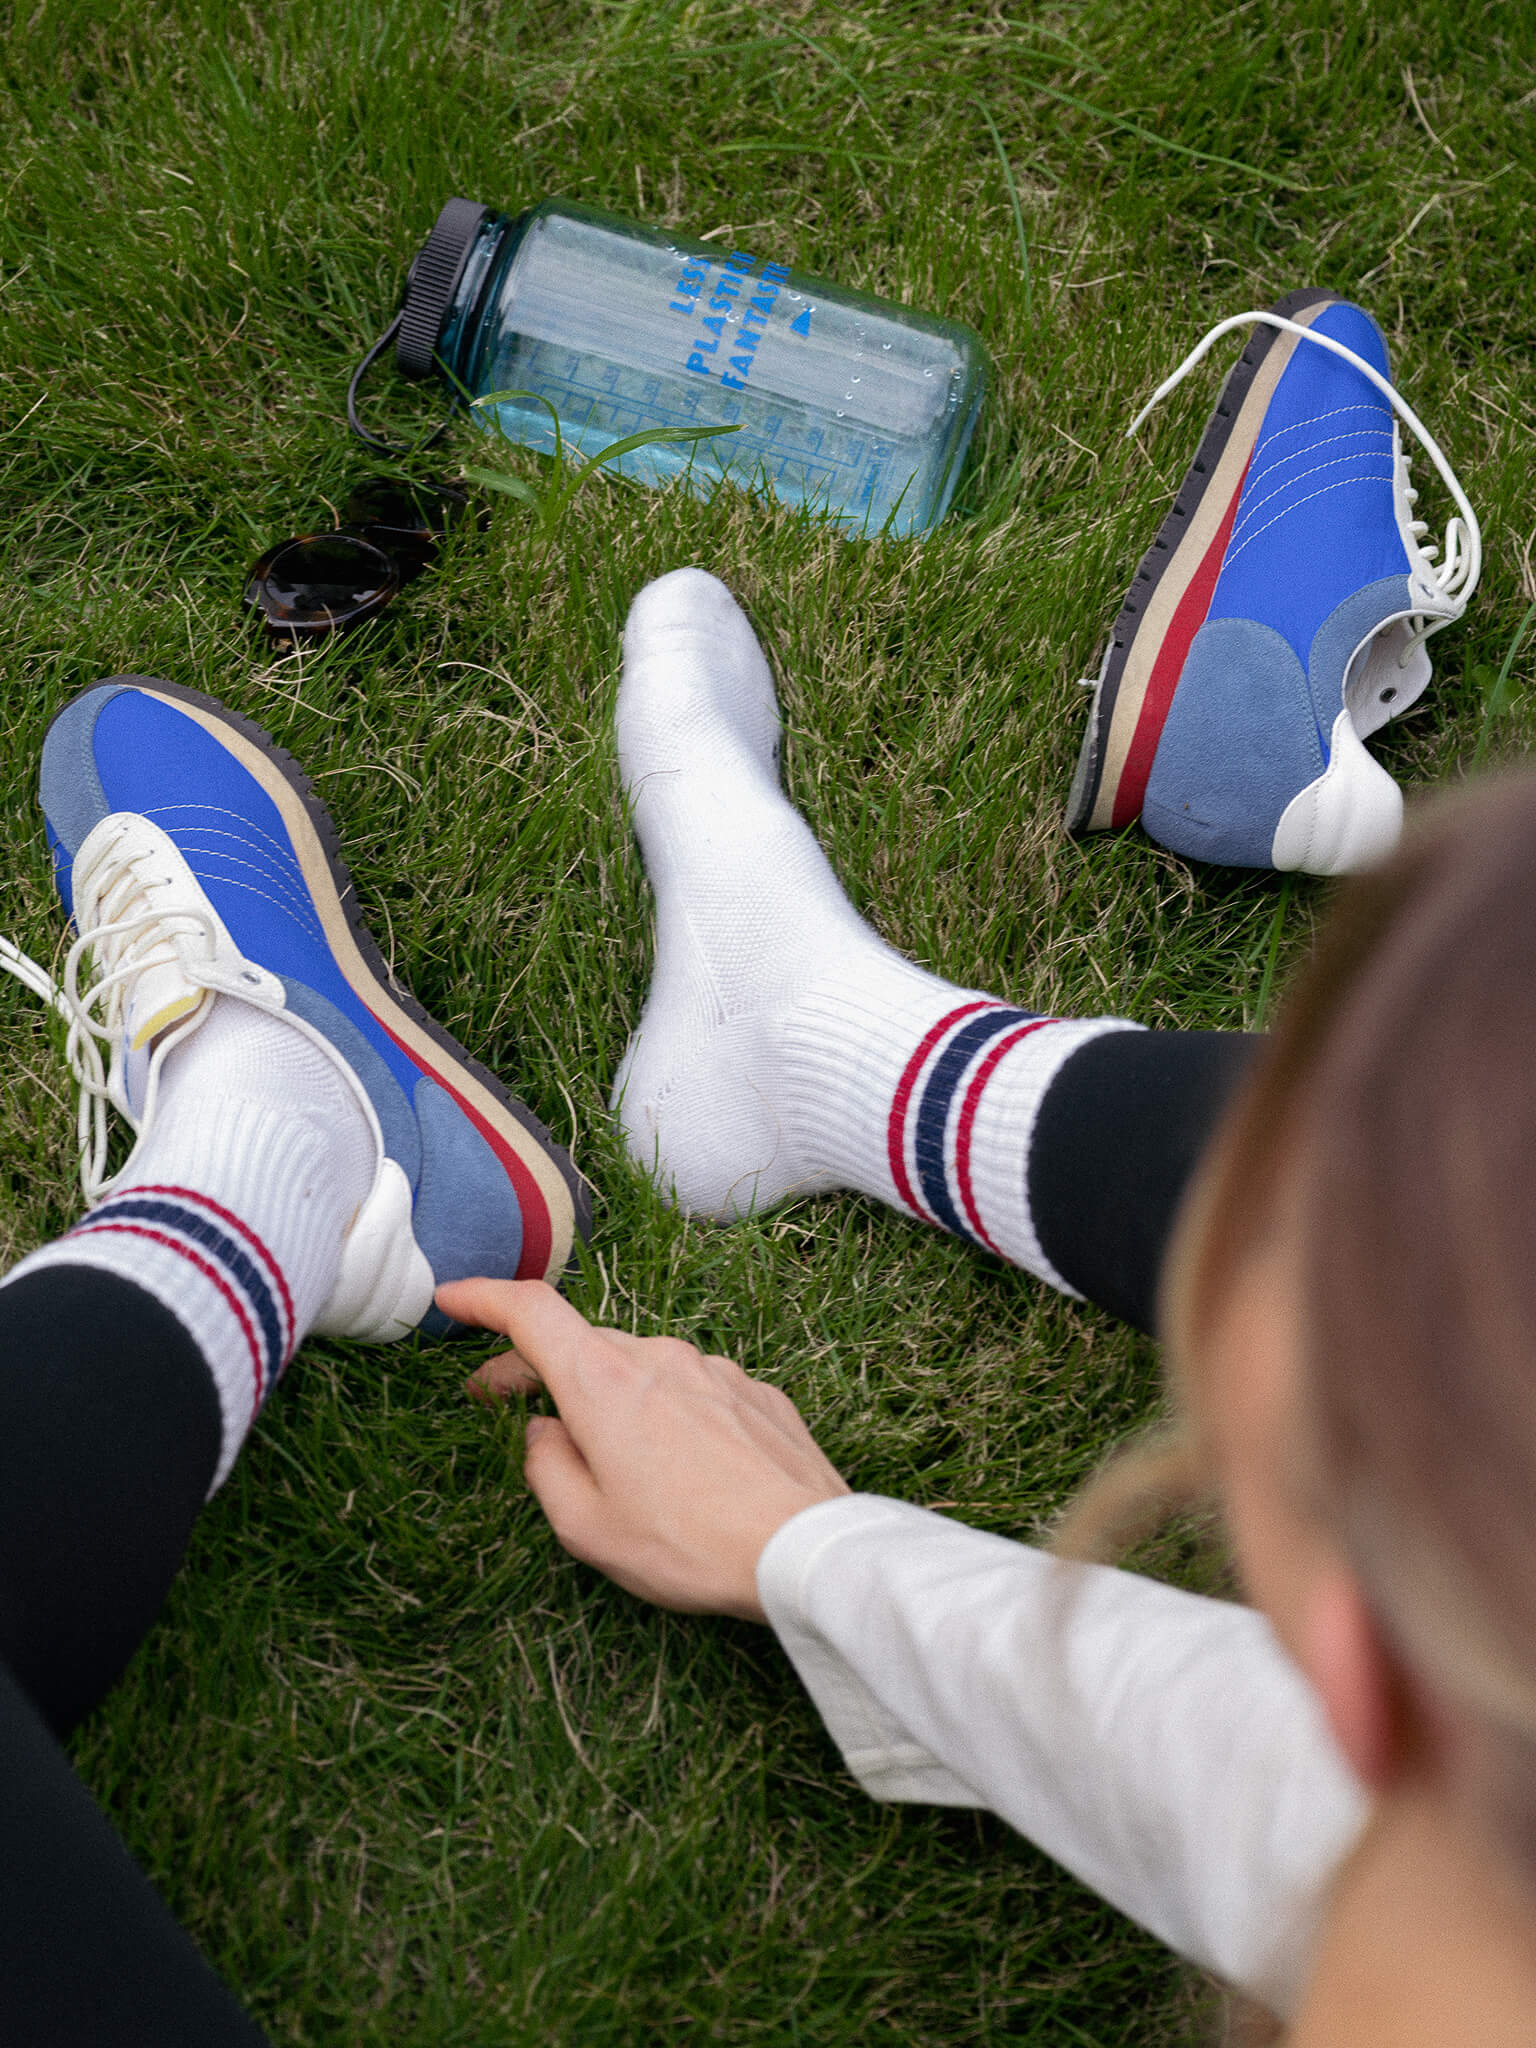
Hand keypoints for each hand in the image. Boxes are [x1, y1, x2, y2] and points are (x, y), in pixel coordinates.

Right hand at [438, 1278, 850, 1619]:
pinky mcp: (754, 1392)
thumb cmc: (688, 1544)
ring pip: (640, 1367)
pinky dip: (665, 1410)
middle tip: (503, 1402)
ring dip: (608, 1394)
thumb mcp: (587, 1527)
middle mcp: (658, 1356)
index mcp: (604, 1380)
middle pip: (582, 1344)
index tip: (451, 1299)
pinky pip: (692, 1388)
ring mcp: (713, 1370)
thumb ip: (546, 1468)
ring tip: (603, 1452)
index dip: (483, 1298)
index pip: (530, 1311)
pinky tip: (676, 1461)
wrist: (803, 1547)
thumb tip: (542, 1432)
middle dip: (535, 1366)